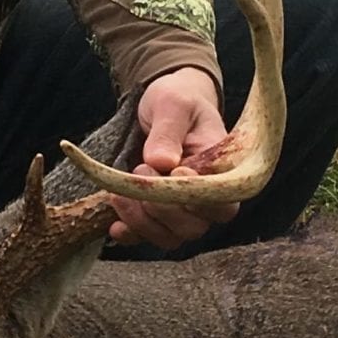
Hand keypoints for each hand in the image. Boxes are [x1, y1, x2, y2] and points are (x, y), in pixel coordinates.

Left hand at [106, 66, 238, 249]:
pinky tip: (114, 226)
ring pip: (171, 237)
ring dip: (142, 222)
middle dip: (162, 207)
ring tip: (117, 193)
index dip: (199, 198)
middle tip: (139, 170)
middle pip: (194, 226)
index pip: (223, 202)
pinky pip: (149, 236)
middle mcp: (207, 197)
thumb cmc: (178, 100)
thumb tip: (161, 162)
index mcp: (222, 170)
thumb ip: (169, 131)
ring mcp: (184, 210)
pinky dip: (131, 234)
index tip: (177, 170)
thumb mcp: (173, 104)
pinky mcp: (160, 215)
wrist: (166, 106)